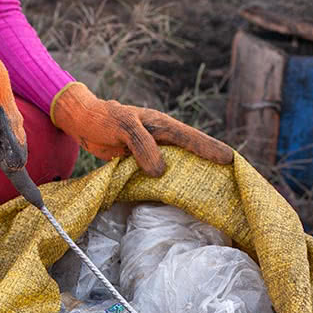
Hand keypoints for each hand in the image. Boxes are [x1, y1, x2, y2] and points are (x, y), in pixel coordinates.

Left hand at [51, 82, 233, 175]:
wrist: (82, 121)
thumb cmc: (103, 118)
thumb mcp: (123, 127)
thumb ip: (142, 146)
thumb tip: (160, 171)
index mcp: (160, 124)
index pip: (191, 137)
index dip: (210, 149)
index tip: (229, 161)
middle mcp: (160, 137)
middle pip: (190, 151)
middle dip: (209, 162)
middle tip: (230, 178)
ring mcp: (151, 149)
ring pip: (176, 162)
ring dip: (190, 174)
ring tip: (209, 189)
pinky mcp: (139, 160)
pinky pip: (157, 171)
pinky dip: (167, 182)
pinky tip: (174, 194)